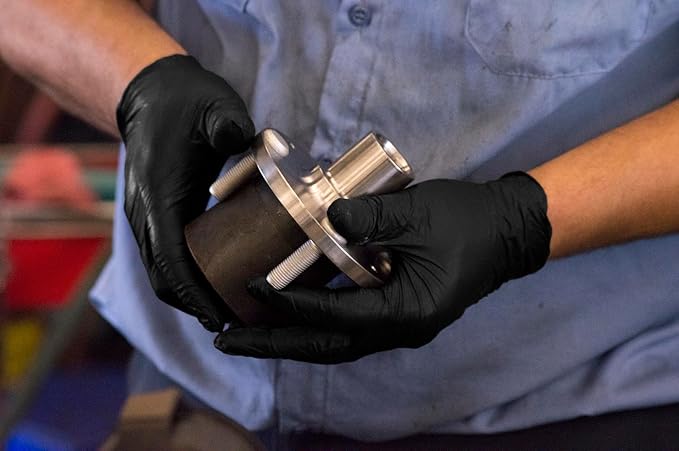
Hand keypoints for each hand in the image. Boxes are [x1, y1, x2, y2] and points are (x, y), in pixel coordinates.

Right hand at [117, 55, 254, 330]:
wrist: (150, 94)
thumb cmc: (184, 102)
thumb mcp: (213, 105)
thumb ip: (225, 122)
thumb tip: (240, 136)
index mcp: (159, 194)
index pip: (171, 257)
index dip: (193, 292)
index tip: (217, 318)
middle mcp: (145, 213)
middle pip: (162, 276)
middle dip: (194, 304)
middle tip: (233, 324)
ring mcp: (145, 216)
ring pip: (160, 271)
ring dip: (188, 296)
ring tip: (226, 314)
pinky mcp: (153, 216)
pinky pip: (164, 258)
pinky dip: (184, 279)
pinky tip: (213, 284)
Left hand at [214, 173, 550, 362]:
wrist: (507, 232)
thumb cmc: (468, 222)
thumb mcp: (418, 213)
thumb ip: (370, 218)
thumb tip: (325, 219)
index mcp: (406, 312)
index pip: (335, 316)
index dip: (290, 304)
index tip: (251, 290)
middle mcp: (400, 330)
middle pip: (325, 347)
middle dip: (273, 345)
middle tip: (225, 340)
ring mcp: (399, 326)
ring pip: (334, 343)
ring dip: (289, 338)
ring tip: (246, 333)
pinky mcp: (397, 313)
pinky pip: (347, 327)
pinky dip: (313, 323)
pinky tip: (289, 313)